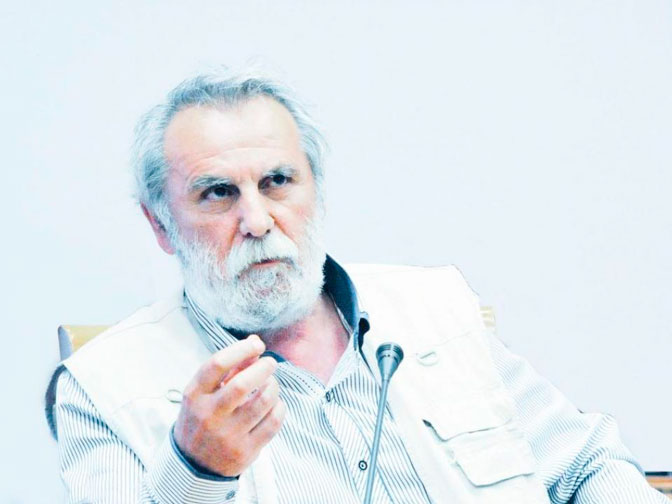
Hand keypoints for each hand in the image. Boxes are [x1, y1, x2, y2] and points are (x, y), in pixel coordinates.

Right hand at [173, 334, 284, 476]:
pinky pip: (273, 422)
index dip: (242, 349)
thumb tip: (255, 342)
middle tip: (270, 363)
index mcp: (195, 395)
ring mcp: (227, 435)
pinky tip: (275, 404)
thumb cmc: (203, 417)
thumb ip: (230, 367)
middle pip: (242, 384)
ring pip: (263, 402)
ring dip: (273, 387)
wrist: (193, 465)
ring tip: (271, 384)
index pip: (218, 364)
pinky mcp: (245, 451)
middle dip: (263, 368)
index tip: (257, 345)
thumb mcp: (205, 392)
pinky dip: (279, 407)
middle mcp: (209, 415)